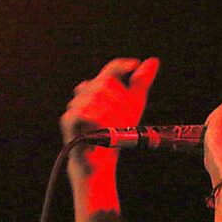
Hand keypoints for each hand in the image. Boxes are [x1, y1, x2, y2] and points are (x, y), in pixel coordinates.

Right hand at [60, 57, 158, 173]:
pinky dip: (97, 120)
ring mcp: (75, 105)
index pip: (110, 70)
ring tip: (115, 128)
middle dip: (121, 100)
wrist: (102, 160)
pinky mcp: (69, 120)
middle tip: (126, 118)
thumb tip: (153, 61)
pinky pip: (83, 112)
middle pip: (105, 82)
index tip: (134, 65)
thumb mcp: (133, 106)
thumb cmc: (115, 131)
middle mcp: (85, 93)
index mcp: (101, 88)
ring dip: (111, 113)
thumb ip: (140, 83)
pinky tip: (103, 129)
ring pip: (95, 96)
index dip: (121, 65)